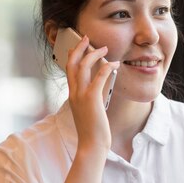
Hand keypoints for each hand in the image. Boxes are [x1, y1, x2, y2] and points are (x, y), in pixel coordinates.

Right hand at [65, 36, 119, 153]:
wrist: (91, 145)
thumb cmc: (93, 130)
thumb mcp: (89, 111)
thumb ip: (91, 98)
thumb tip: (101, 86)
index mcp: (73, 95)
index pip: (69, 70)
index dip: (72, 56)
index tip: (76, 47)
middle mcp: (74, 93)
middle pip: (72, 63)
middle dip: (79, 48)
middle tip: (86, 38)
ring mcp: (81, 95)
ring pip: (83, 66)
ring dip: (93, 54)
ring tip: (104, 48)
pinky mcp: (92, 99)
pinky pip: (99, 77)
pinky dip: (107, 67)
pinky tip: (114, 64)